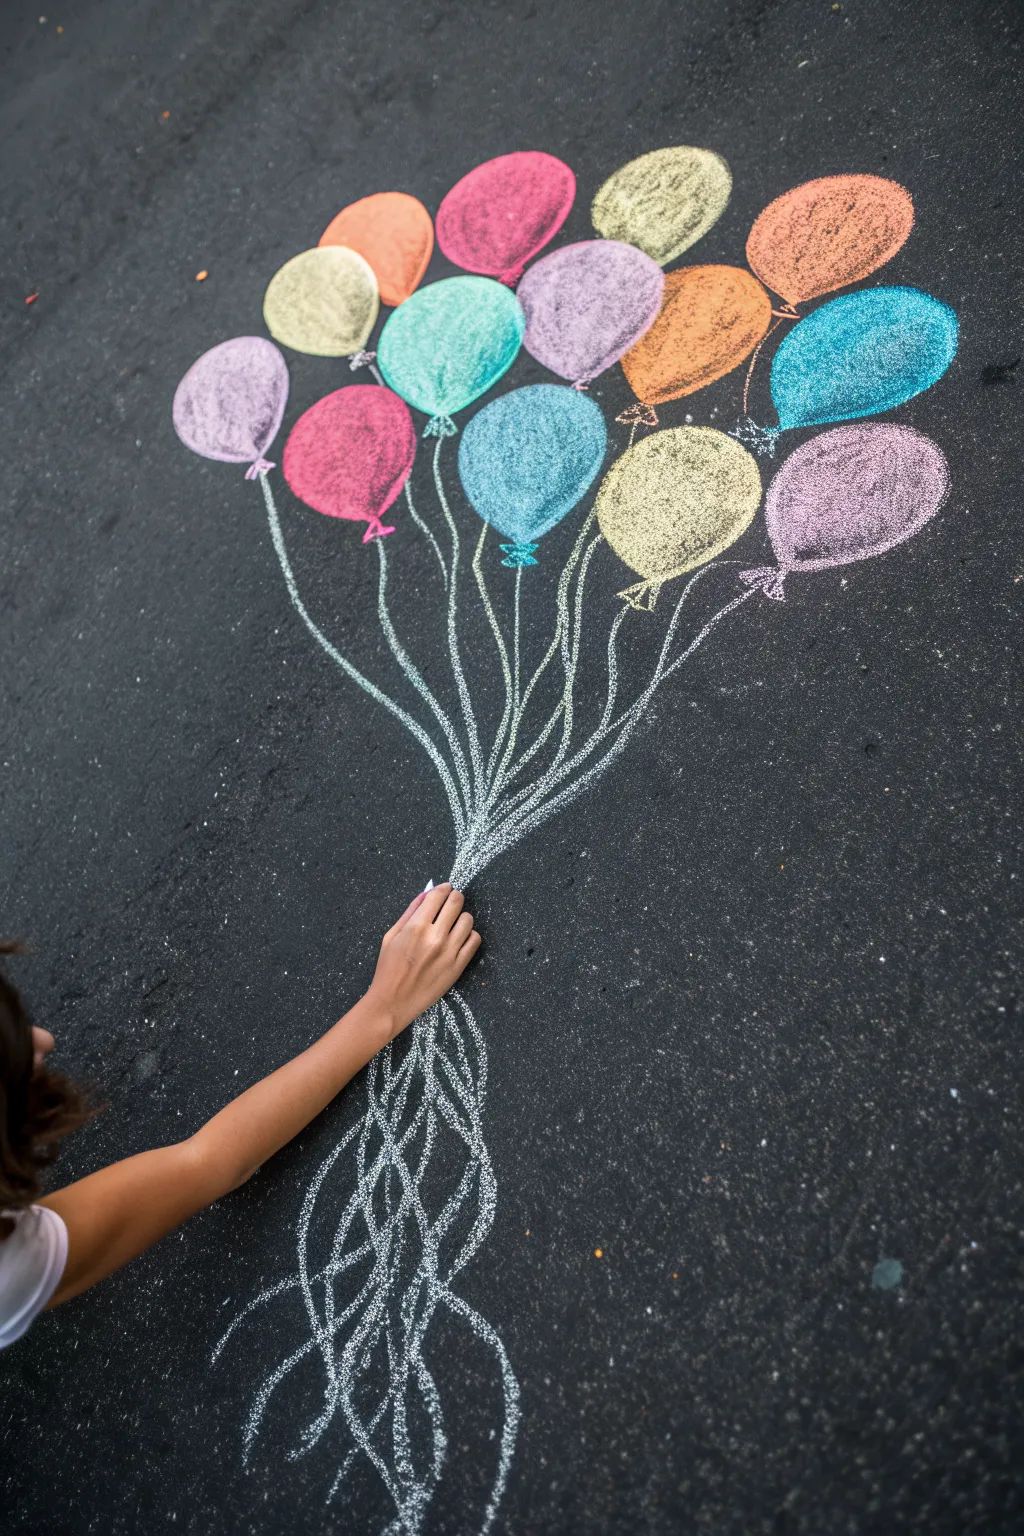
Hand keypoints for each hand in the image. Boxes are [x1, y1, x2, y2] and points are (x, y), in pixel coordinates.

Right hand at [365, 883, 480, 1038]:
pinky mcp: (458, 966)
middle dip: (455, 897)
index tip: (446, 888)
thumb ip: (410, 912)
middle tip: (452, 900)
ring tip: (454, 922)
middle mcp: (435, 937)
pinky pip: (474, 940)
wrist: (393, 1002)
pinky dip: (469, 935)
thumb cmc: (388, 968)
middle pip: (456, 903)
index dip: (444, 888)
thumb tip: (426, 893)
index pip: (438, 896)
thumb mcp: (391, 936)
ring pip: (468, 920)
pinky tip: (459, 938)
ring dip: (462, 917)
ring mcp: (449, 952)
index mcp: (416, 927)